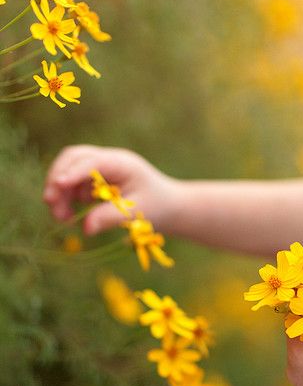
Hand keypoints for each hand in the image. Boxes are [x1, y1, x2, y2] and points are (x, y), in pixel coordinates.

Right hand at [43, 145, 180, 234]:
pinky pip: (72, 184)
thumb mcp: (137, 213)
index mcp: (121, 162)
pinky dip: (66, 197)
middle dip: (58, 179)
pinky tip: (70, 215)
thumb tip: (86, 228)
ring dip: (59, 191)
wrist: (168, 206)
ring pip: (68, 170)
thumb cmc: (157, 206)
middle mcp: (107, 160)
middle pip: (73, 158)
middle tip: (51, 204)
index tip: (58, 186)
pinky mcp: (93, 180)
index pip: (92, 161)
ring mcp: (99, 168)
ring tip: (61, 217)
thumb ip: (111, 217)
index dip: (73, 172)